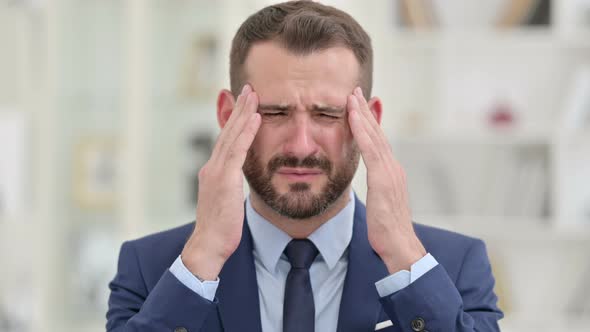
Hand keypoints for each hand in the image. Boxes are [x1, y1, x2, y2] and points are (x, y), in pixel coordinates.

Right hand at [181, 84, 260, 279]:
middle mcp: (212, 167)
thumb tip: (239, 181)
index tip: (245, 104)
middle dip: (238, 109)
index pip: (226, 141)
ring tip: (253, 94)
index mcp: (213, 172)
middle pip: (227, 132)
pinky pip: (238, 150)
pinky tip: (256, 117)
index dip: (235, 121)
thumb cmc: (220, 230)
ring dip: (243, 113)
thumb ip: (231, 186)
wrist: (208, 246)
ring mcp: (216, 172)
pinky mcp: (224, 179)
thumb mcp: (226, 202)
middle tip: (249, 88)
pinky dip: (246, 131)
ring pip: (231, 135)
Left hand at [347, 87, 425, 272]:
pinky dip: (362, 130)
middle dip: (366, 110)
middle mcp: (392, 168)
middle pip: (377, 133)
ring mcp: (389, 173)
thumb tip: (373, 183)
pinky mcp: (383, 180)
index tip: (358, 105)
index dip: (368, 122)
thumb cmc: (387, 230)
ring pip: (374, 136)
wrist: (400, 247)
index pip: (378, 142)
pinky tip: (353, 116)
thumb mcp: (381, 203)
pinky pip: (370, 149)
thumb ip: (377, 188)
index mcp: (390, 173)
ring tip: (352, 96)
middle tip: (355, 90)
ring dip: (362, 114)